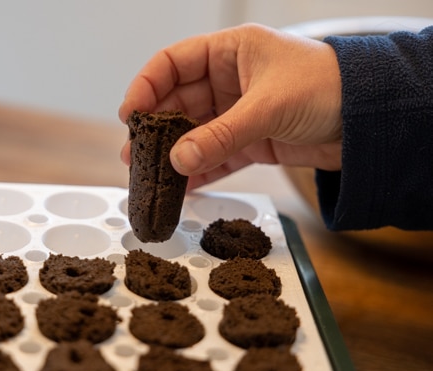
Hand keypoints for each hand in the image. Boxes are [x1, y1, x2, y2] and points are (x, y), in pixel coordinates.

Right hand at [118, 23, 342, 189]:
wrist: (372, 120)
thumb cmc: (329, 87)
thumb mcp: (268, 107)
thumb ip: (221, 134)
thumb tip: (178, 159)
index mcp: (230, 52)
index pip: (174, 63)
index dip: (147, 86)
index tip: (131, 114)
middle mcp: (230, 80)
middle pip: (178, 102)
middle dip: (155, 128)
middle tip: (134, 153)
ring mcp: (238, 112)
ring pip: (194, 132)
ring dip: (173, 153)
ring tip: (150, 174)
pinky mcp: (251, 141)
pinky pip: (216, 155)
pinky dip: (200, 170)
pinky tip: (182, 185)